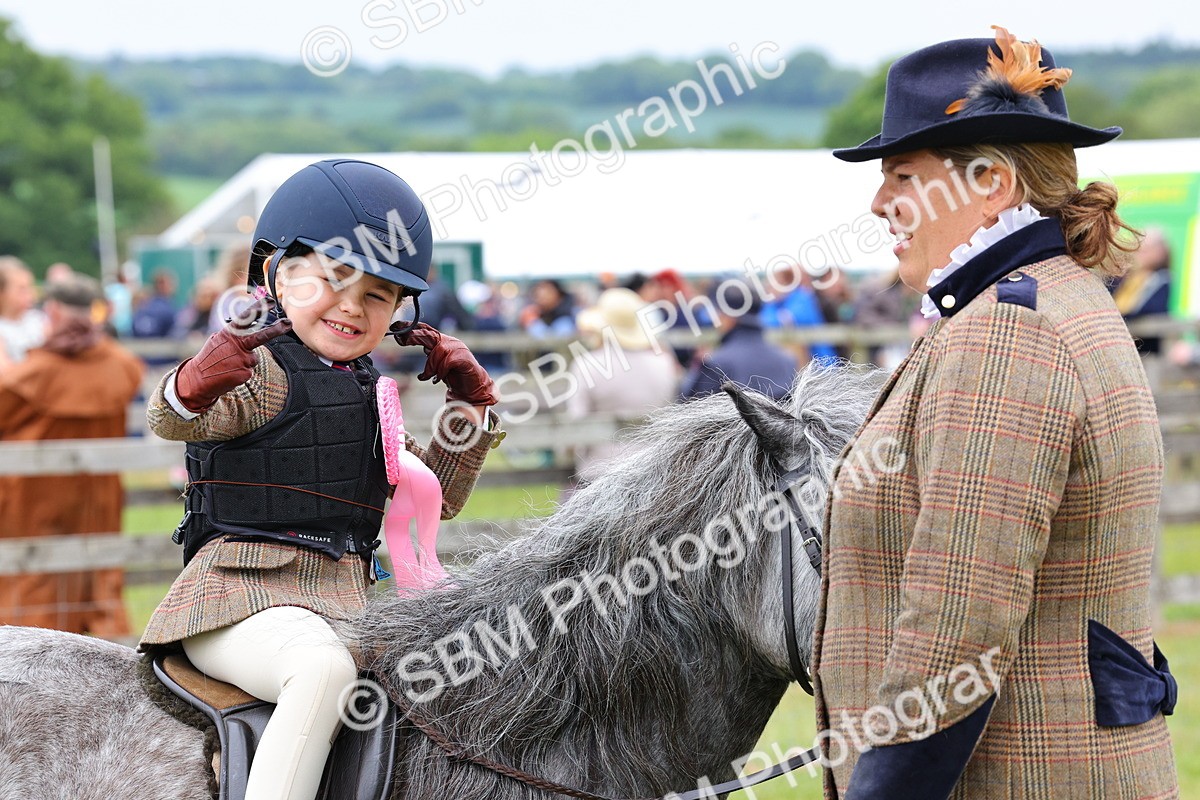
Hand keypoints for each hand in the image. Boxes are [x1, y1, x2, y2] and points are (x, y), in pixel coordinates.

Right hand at [175, 319, 291, 412]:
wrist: (197, 380)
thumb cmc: (209, 359)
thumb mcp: (218, 341)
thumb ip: (233, 337)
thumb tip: (247, 331)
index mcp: (229, 334)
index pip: (246, 318)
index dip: (259, 308)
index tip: (271, 301)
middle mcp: (237, 345)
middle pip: (261, 336)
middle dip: (276, 329)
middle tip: (289, 323)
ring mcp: (242, 359)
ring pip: (253, 359)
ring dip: (243, 363)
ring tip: (228, 366)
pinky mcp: (245, 373)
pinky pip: (249, 371)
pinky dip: (241, 373)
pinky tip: (229, 374)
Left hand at [391, 322, 497, 405]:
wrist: (473, 387)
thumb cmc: (453, 375)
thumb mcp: (435, 363)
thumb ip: (427, 353)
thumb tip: (406, 340)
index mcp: (442, 341)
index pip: (425, 329)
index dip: (410, 327)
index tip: (395, 327)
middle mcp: (449, 341)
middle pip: (429, 334)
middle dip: (413, 337)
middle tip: (401, 339)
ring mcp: (458, 349)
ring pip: (438, 351)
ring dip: (430, 367)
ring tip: (426, 377)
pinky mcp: (464, 359)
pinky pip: (447, 362)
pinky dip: (440, 372)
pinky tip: (437, 379)